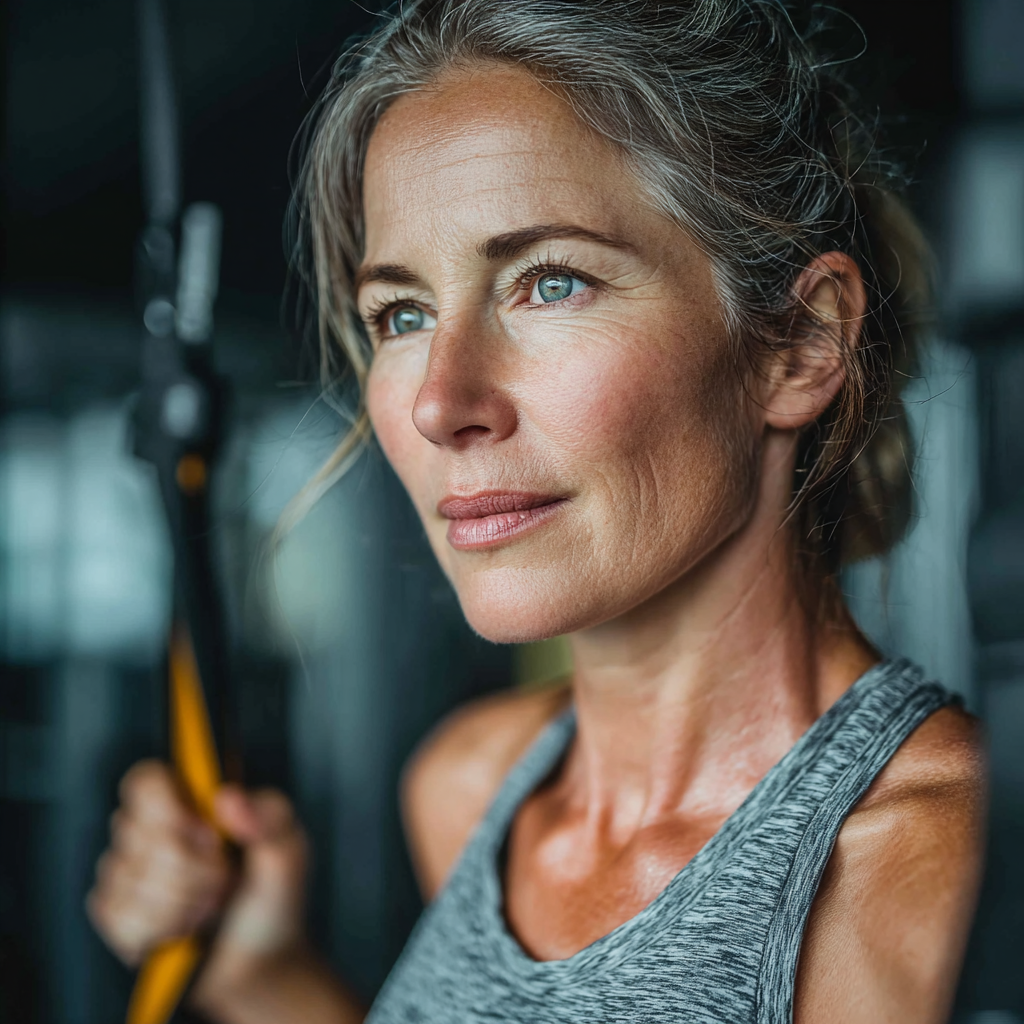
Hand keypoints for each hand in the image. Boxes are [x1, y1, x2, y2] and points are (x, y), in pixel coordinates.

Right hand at [87, 761, 311, 1010]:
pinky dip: (161, 929)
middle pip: (140, 834)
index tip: (208, 834)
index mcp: (192, 801)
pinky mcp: (116, 915)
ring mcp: (127, 872)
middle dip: (193, 868)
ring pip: (128, 880)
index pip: (146, 781)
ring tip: (210, 907)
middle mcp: (151, 830)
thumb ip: (270, 817)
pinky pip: (119, 917)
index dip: (169, 808)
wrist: (260, 959)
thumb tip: (228, 798)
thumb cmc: (273, 893)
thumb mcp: (289, 850)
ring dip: (182, 903)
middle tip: (224, 880)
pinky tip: (184, 930)